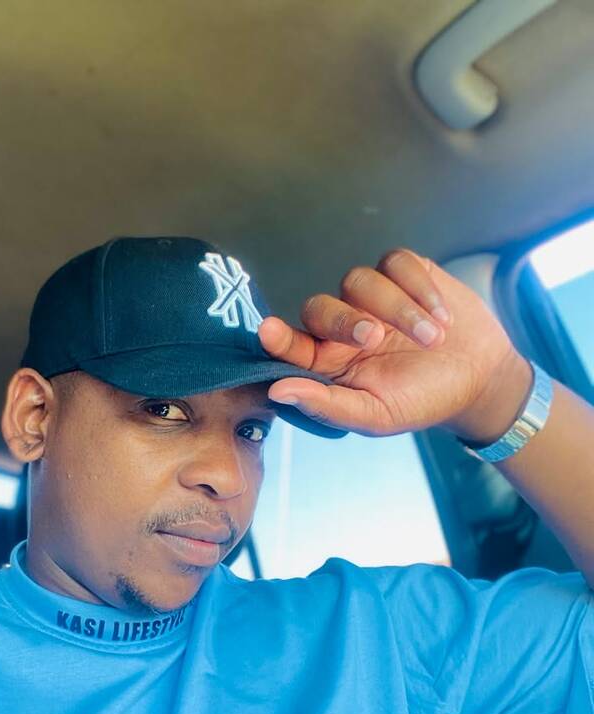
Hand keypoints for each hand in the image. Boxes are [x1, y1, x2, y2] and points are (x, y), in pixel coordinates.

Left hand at [259, 249, 531, 440]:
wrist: (480, 380)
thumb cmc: (421, 401)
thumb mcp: (376, 415)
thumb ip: (328, 406)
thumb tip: (278, 393)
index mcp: (328, 361)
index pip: (290, 344)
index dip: (277, 337)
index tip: (268, 331)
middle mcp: (342, 325)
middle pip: (320, 306)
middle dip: (344, 320)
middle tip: (374, 338)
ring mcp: (372, 296)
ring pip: (360, 279)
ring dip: (397, 308)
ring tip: (434, 338)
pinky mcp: (405, 273)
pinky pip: (398, 262)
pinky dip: (420, 287)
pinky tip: (443, 316)